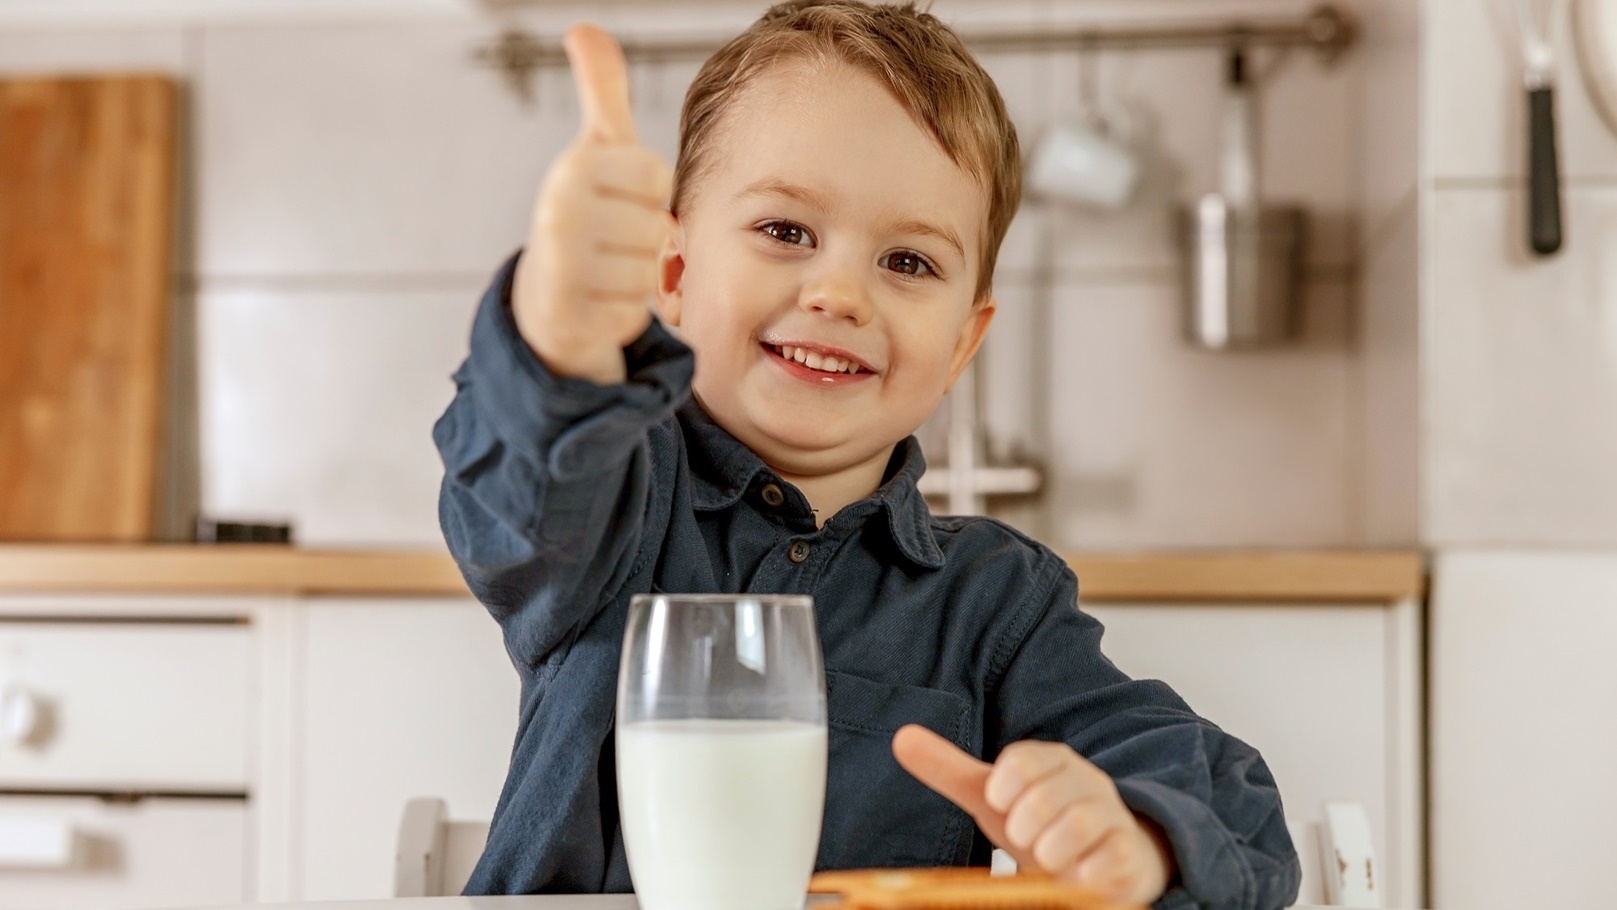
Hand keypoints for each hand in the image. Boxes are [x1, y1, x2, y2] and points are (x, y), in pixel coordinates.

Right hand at [513, 23, 675, 384]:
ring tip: (602, 271)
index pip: (656, 177)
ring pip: (646, 272)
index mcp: (573, 167)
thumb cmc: (587, 214)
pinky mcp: (569, 317)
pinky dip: (620, 314)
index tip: (616, 200)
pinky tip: (595, 303)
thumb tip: (584, 28)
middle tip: (609, 242)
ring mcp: (561, 267)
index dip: (646, 194)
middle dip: (641, 240)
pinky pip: (632, 314)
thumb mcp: (597, 150)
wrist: (544, 296)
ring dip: (633, 279)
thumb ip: (602, 90)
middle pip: (655, 226)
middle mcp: (560, 212)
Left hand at [892, 724, 1173, 904]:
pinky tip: (1075, 876)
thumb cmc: (1042, 820)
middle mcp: (1084, 782)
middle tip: (1021, 838)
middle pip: (1049, 793)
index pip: (1025, 759)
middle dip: (1025, 823)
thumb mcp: (993, 796)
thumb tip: (901, 737)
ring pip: (1081, 822)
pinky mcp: (1129, 853)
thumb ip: (949, 770)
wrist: (1104, 854)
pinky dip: (1087, 870)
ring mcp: (1110, 816)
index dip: (1003, 786)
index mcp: (1050, 762)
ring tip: (1045, 859)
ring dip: (1052, 848)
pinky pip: (1113, 856)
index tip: (997, 803)